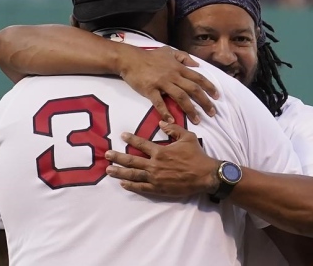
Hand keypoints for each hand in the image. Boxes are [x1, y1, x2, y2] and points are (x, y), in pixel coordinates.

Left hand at [105, 121, 219, 196]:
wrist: (205, 175)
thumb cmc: (197, 155)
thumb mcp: (187, 137)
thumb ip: (173, 129)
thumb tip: (161, 122)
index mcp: (160, 151)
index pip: (141, 144)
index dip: (131, 139)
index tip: (122, 136)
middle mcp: (155, 165)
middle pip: (132, 160)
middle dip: (118, 157)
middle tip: (107, 155)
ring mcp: (155, 178)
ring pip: (133, 175)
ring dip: (120, 172)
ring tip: (109, 170)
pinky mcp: (158, 189)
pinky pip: (141, 187)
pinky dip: (131, 185)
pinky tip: (123, 183)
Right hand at [117, 46, 218, 123]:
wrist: (130, 59)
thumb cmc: (150, 56)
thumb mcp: (169, 52)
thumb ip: (183, 57)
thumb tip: (197, 64)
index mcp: (179, 68)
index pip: (198, 78)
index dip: (209, 87)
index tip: (217, 97)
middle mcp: (173, 75)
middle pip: (193, 89)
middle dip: (205, 102)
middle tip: (212, 113)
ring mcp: (162, 83)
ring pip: (180, 97)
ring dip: (190, 110)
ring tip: (197, 120)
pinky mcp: (150, 90)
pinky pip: (159, 103)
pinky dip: (166, 112)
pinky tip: (171, 120)